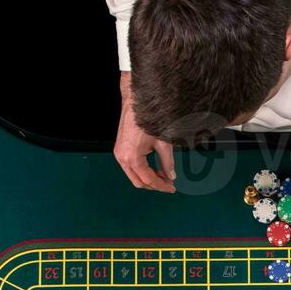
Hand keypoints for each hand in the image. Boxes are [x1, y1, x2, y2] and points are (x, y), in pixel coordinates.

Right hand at [115, 72, 175, 192]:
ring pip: (133, 176)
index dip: (162, 186)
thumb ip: (167, 162)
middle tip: (168, 184)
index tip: (172, 188)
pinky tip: (154, 167)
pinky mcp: (120, 149)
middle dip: (154, 185)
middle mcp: (122, 158)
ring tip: (163, 175)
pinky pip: (130, 167)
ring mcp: (119, 154)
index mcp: (132, 158)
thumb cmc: (148, 118)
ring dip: (148, 178)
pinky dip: (142, 170)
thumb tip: (171, 176)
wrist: (135, 101)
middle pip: (138, 182)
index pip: (148, 180)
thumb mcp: (163, 143)